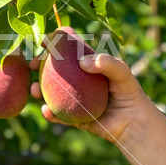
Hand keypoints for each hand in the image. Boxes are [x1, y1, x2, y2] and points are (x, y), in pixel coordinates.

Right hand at [30, 53, 154, 143]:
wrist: (133, 123)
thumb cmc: (129, 93)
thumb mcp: (122, 72)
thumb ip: (106, 63)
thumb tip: (81, 62)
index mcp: (86, 65)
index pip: (68, 50)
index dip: (55, 42)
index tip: (45, 41)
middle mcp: (77, 80)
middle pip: (52, 69)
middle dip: (38, 64)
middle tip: (32, 64)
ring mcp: (73, 98)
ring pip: (50, 92)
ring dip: (37, 89)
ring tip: (34, 90)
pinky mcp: (73, 117)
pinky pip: (58, 115)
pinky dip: (50, 113)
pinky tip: (46, 110)